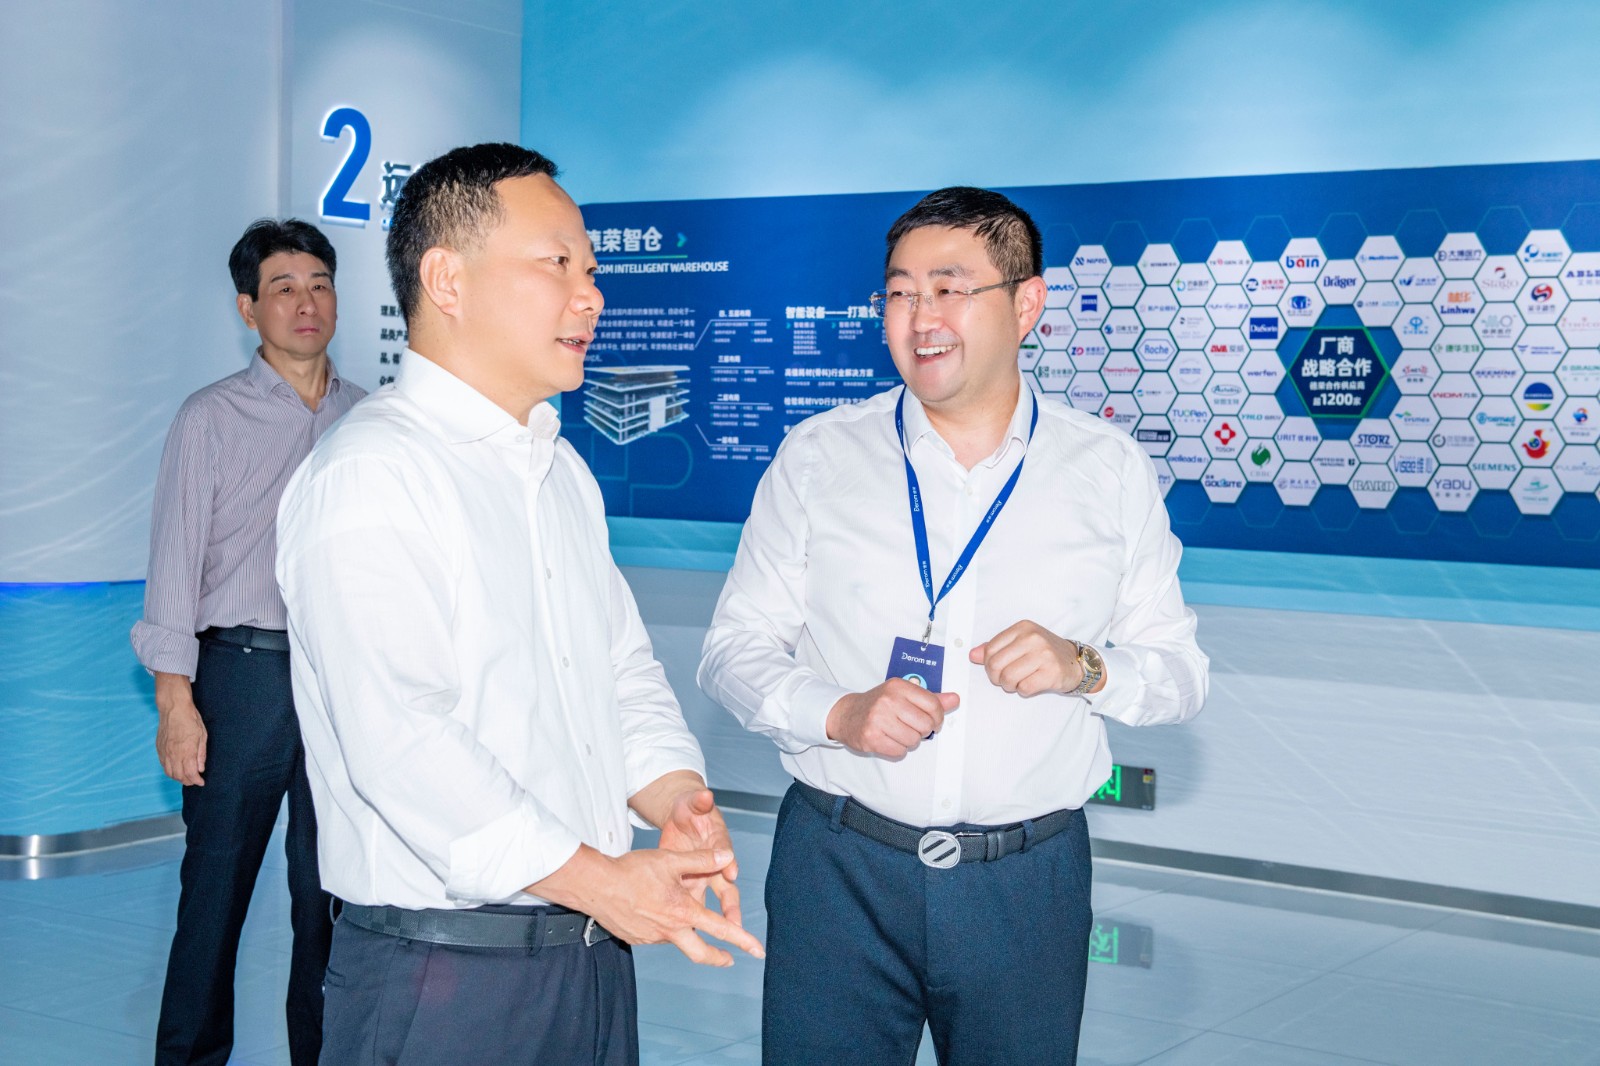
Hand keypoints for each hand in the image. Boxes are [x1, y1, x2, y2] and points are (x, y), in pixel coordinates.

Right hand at [154, 672, 206, 784]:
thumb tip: (201, 769)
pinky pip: (163, 765)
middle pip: (179, 776)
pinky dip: (170, 771)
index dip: (196, 780)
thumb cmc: (191, 719)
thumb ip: (201, 754)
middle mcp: (173, 753)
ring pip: (170, 772)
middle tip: (196, 780)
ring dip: (178, 777)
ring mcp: (164, 751)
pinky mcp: (159, 748)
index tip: (202, 782)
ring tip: (187, 776)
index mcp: (186, 750)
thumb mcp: (202, 735)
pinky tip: (177, 768)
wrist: (173, 708)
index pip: (190, 773)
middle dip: (188, 781)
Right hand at [530, 845, 764, 966]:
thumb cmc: (633, 870)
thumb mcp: (671, 860)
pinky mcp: (636, 939)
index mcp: (684, 912)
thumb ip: (702, 860)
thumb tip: (728, 856)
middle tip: (729, 960)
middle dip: (719, 958)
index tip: (757, 951)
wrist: (596, 885)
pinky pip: (655, 935)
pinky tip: (652, 909)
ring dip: (684, 931)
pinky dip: (662, 926)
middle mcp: (670, 931)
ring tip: (677, 909)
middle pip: (701, 954)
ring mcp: (652, 938)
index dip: (743, 940)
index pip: (722, 930)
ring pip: (676, 939)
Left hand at [657, 787, 741, 927]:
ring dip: (716, 923)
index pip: (726, 854)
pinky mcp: (690, 885)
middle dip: (731, 908)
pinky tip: (689, 938)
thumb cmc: (692, 809)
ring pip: (713, 904)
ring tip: (719, 945)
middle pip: (727, 889)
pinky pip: (694, 906)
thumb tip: (706, 795)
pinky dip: (694, 921)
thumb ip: (700, 801)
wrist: (682, 817)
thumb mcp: (694, 803)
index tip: (730, 873)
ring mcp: (704, 877)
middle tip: (736, 926)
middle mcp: (716, 865)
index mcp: (719, 844)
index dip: (728, 863)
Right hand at [826, 678, 959, 758]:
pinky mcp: (871, 737)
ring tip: (897, 733)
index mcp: (898, 686)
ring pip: (913, 740)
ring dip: (909, 741)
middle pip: (925, 726)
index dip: (938, 718)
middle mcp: (888, 700)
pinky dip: (897, 750)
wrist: (846, 714)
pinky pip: (900, 752)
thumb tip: (955, 699)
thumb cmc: (878, 704)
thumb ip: (930, 698)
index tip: (933, 722)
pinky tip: (888, 740)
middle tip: (910, 727)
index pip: (933, 705)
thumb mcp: (903, 695)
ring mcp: (878, 719)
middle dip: (922, 731)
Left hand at [969, 620, 1096, 696]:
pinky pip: (1024, 688)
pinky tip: (1031, 685)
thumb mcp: (1020, 643)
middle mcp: (1033, 638)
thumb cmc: (1045, 652)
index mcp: (1023, 628)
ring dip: (1010, 685)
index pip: (990, 649)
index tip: (998, 669)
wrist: (1076, 662)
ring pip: (1008, 678)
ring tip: (1019, 682)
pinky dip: (1024, 690)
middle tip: (1006, 679)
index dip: (989, 664)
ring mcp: (1044, 655)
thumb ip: (996, 647)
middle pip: (996, 665)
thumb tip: (973, 655)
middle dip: (997, 678)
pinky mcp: (1052, 673)